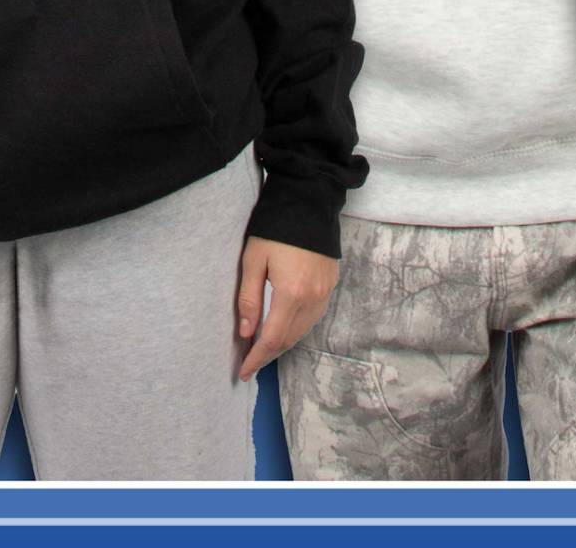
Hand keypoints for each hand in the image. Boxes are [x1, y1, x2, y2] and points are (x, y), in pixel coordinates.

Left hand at [236, 236, 338, 380]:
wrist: (310, 202)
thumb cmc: (275, 229)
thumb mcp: (253, 261)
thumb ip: (249, 299)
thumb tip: (246, 333)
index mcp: (291, 294)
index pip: (273, 339)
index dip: (257, 358)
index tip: (244, 372)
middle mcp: (312, 298)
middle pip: (289, 339)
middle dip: (268, 355)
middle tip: (250, 364)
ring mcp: (325, 292)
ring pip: (303, 330)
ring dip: (284, 343)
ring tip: (264, 349)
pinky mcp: (331, 283)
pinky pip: (314, 317)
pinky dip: (298, 328)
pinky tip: (286, 327)